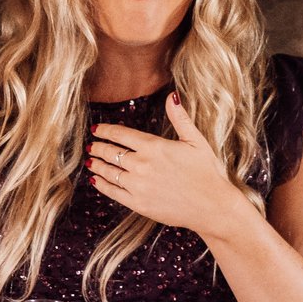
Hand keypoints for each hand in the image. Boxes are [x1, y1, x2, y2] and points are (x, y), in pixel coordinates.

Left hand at [87, 96, 251, 237]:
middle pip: (111, 152)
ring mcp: (138, 185)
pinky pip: (112, 192)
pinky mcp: (138, 203)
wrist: (212, 205)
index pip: (120, 134)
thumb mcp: (196, 141)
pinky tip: (96, 180)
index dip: (105, 130)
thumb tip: (172, 95)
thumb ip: (180, 118)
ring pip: (108, 172)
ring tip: (90, 161)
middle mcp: (142, 164)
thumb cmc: (207, 172)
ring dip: (96, 165)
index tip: (96, 129)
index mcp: (154, 146)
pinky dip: (101, 184)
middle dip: (98, 147)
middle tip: (91, 145)